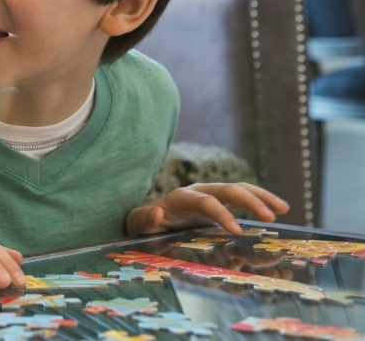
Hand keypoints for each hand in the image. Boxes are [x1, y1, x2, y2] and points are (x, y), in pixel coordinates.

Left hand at [126, 182, 289, 235]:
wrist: (148, 217)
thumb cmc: (144, 223)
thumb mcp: (137, 223)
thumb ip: (144, 219)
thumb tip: (157, 212)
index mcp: (181, 197)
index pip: (206, 202)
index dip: (222, 214)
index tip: (238, 231)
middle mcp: (199, 191)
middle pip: (229, 189)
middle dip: (250, 201)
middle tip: (271, 216)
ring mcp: (211, 194)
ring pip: (240, 189)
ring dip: (262, 197)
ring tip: (283, 208)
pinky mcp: (220, 201)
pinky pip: (243, 198)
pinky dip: (260, 201)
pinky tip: (277, 211)